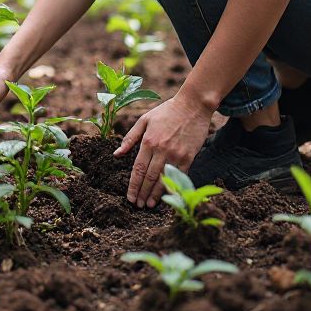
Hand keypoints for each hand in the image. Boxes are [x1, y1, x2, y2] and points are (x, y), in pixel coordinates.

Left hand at [113, 93, 212, 207]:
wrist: (193, 106)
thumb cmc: (167, 111)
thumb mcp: (144, 120)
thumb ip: (130, 138)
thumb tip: (117, 154)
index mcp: (148, 141)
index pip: (138, 169)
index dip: (133, 185)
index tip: (130, 197)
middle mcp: (161, 150)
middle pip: (150, 177)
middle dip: (143, 193)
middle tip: (137, 205)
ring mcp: (176, 154)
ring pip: (164, 179)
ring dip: (156, 194)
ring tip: (149, 204)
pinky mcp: (189, 157)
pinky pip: (180, 176)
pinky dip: (173, 187)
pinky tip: (168, 195)